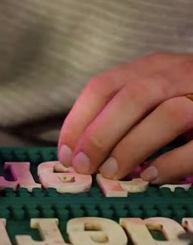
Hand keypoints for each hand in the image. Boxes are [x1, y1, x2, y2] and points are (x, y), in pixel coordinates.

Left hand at [58, 53, 192, 183]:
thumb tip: (77, 149)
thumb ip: (123, 112)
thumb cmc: (189, 101)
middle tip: (83, 167)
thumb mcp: (156, 95)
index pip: (104, 85)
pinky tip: (150, 177)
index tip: (65, 152)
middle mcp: (180, 74)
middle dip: (100, 135)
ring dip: (133, 147)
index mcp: (153, 67)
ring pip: (168, 115)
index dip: (79, 119)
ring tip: (112, 174)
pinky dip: (171, 162)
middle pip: (133, 97)